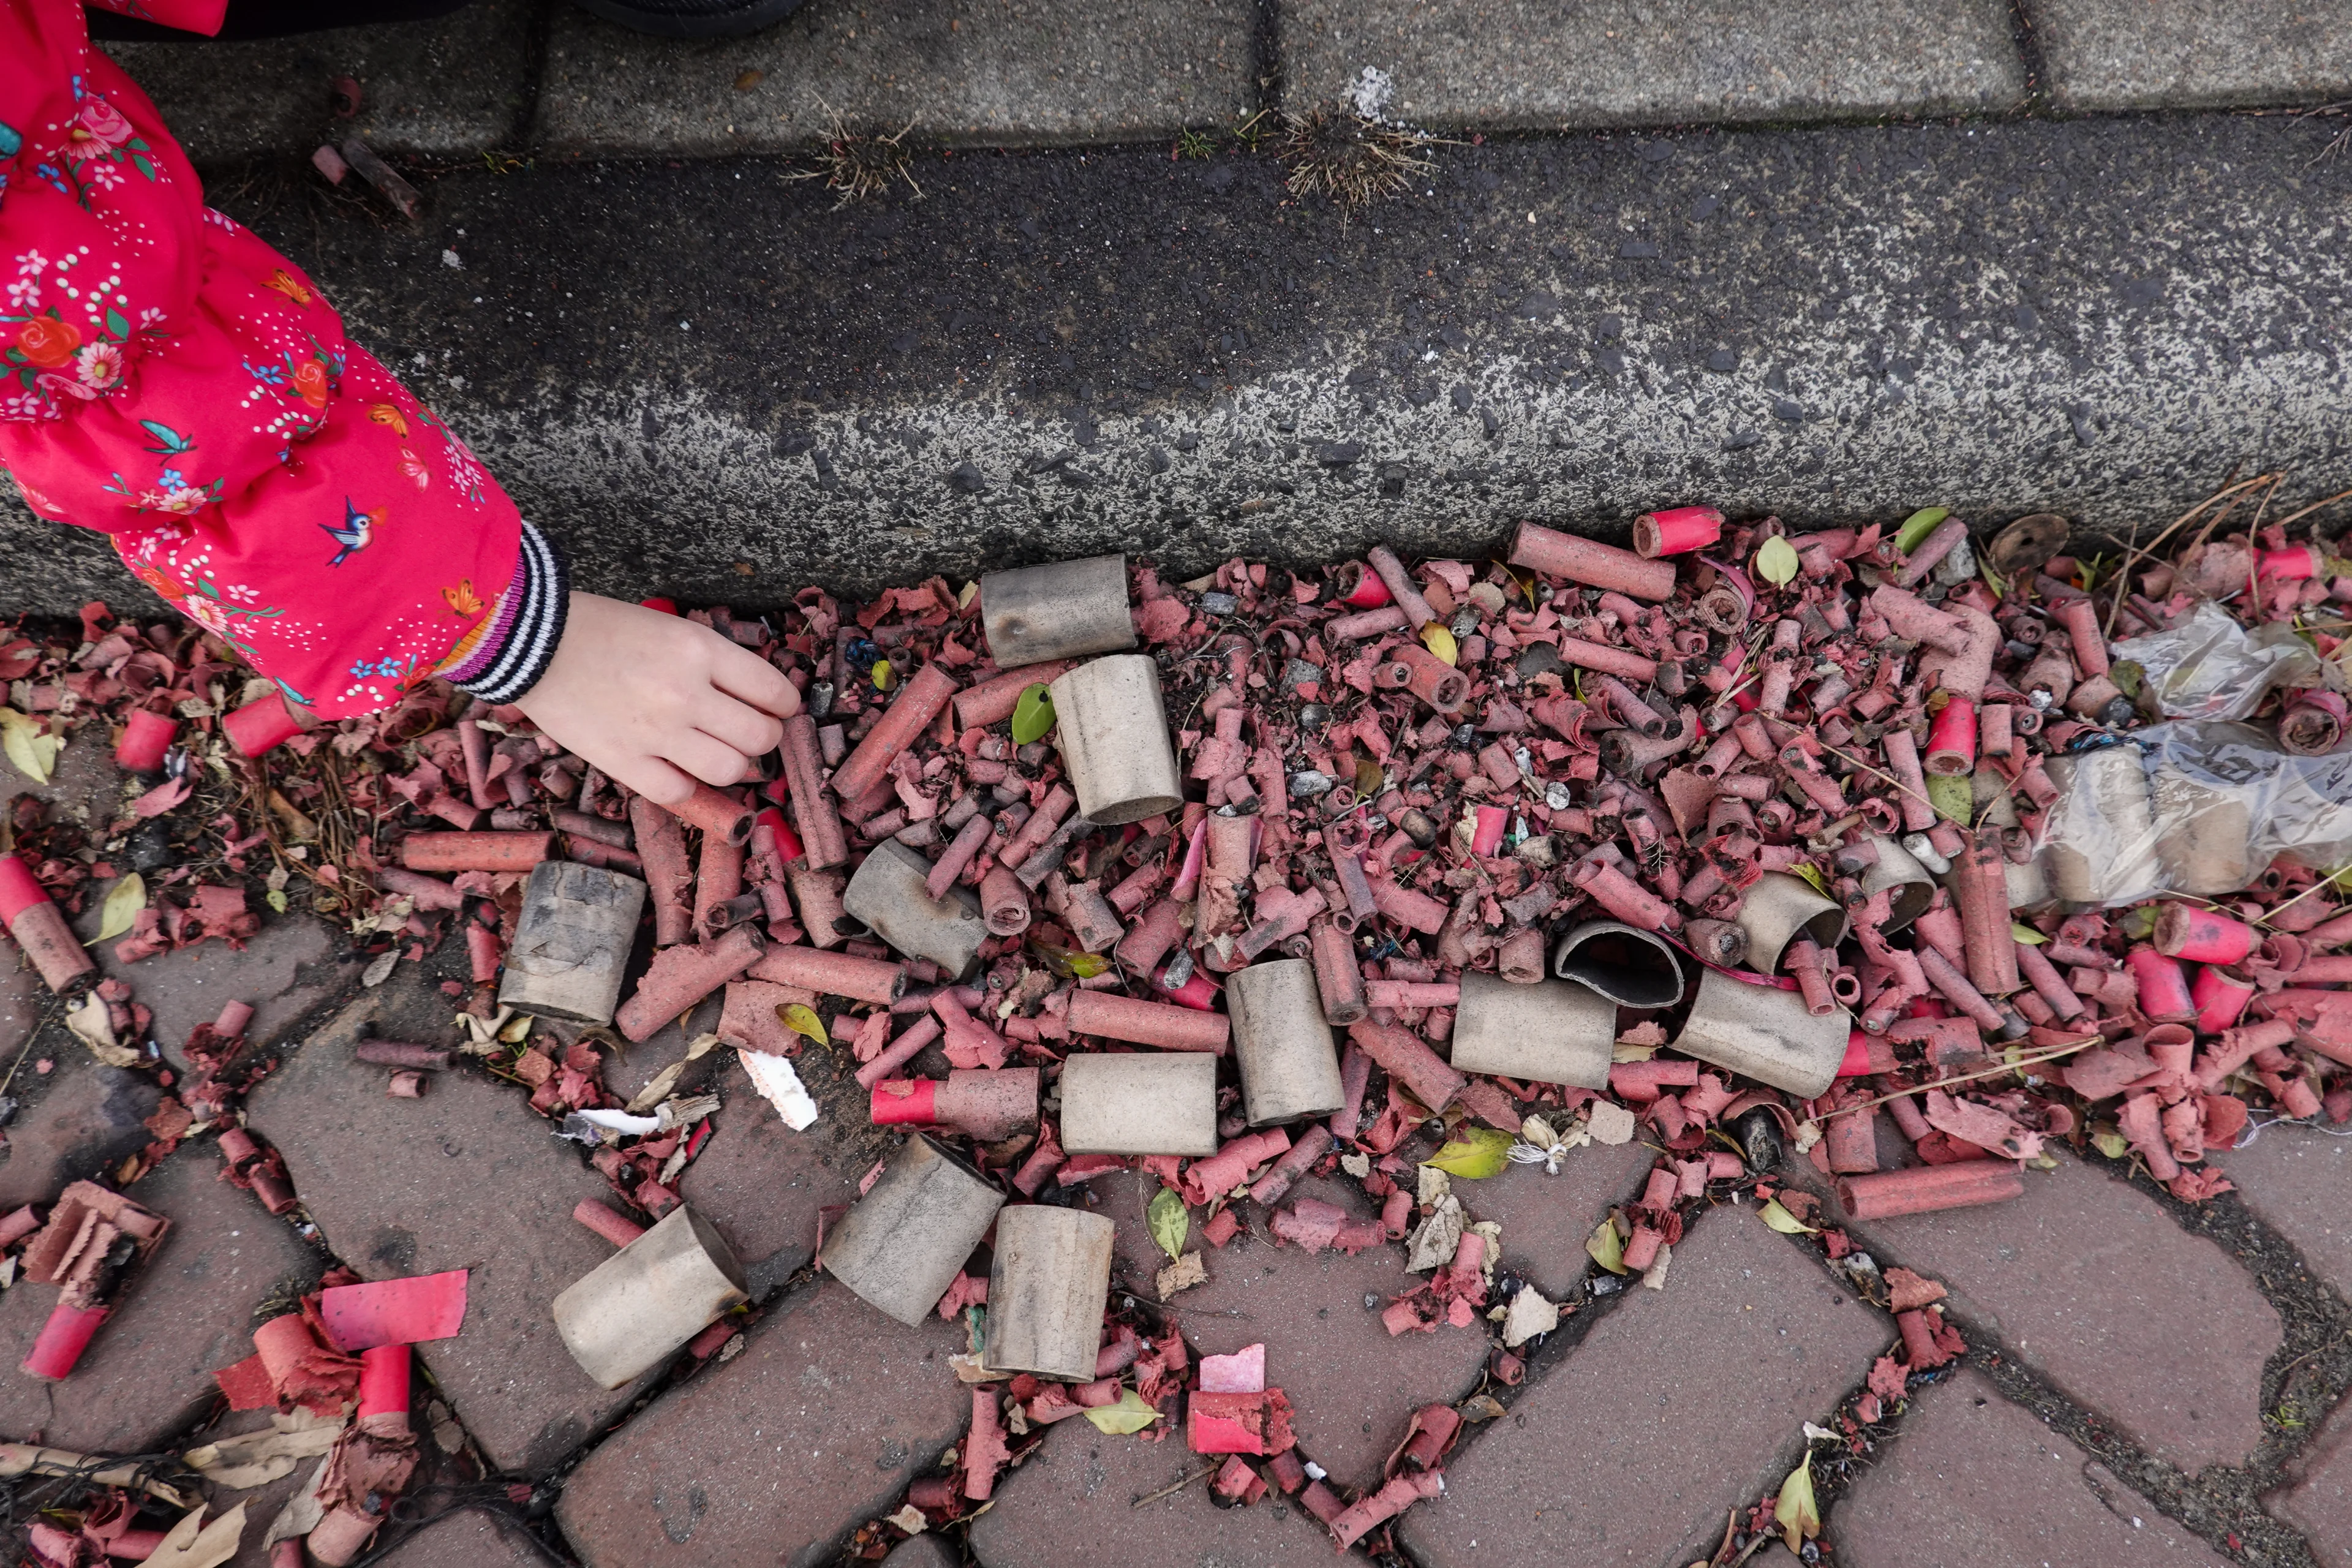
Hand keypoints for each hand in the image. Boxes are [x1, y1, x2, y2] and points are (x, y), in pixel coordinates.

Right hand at [514, 592, 799, 804]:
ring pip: (730, 770)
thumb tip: (757, 698)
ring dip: (733, 765)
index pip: (775, 691)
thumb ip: (714, 663)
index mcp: (700, 650)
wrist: (531, 641)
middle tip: (750, 733)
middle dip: (765, 738)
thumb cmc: (603, 629)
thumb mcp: (672, 629)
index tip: (778, 709)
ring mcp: (655, 732)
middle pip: (761, 737)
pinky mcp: (624, 761)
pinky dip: (686, 785)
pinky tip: (677, 769)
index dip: (785, 706)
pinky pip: (679, 793)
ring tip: (718, 754)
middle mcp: (685, 693)